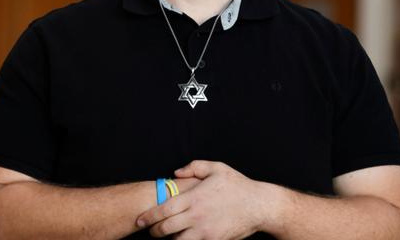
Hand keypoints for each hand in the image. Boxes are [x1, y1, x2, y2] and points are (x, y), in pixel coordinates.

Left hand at [137, 161, 266, 238]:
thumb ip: (194, 167)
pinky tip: (184, 239)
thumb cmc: (238, 186)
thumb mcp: (217, 168)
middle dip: (154, 232)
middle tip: (150, 231)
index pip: (163, 210)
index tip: (139, 220)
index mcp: (194, 198)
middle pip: (165, 229)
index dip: (148, 217)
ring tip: (167, 236)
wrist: (259, 206)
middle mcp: (197, 216)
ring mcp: (205, 231)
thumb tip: (176, 173)